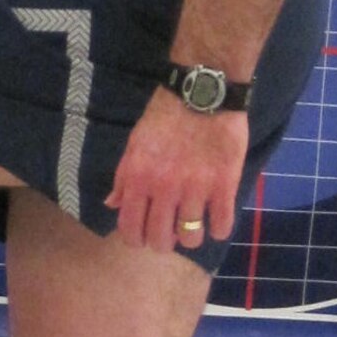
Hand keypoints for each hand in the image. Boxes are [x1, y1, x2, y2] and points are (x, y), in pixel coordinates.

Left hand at [105, 89, 247, 252]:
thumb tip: (112, 205)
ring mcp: (195, 189)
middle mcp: (163, 188)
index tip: (144, 237)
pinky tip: (216, 220)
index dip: (136, 239)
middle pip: (160, 239)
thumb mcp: (135, 144)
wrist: (201, 93)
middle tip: (170, 233)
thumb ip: (123, 177)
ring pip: (191, 237)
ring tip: (193, 227)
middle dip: (163, 242)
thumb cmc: (164, 116)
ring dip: (191, 237)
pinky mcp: (224, 185)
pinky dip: (219, 229)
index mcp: (138, 178)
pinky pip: (222, 225)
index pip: (130, 227)